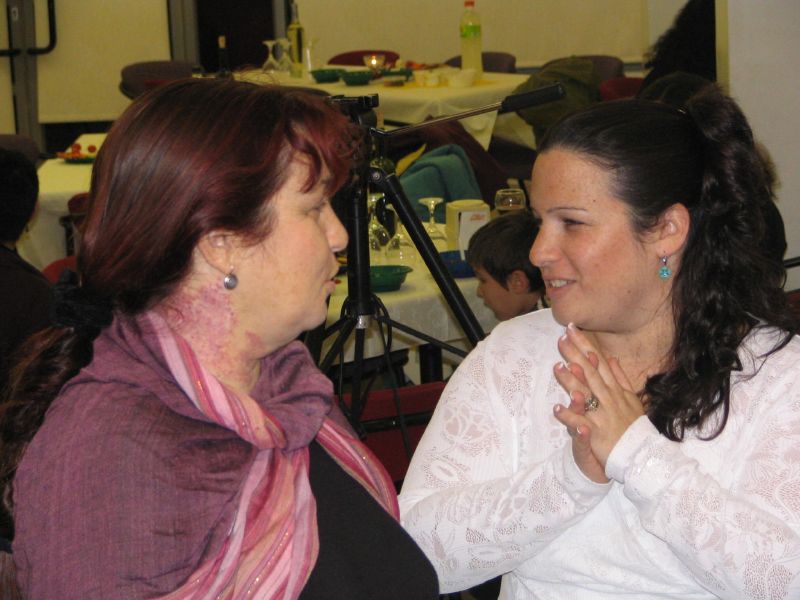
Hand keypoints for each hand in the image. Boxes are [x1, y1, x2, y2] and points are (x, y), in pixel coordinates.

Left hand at [552, 323, 644, 470]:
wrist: (643, 456)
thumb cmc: (634, 428)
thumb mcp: (631, 399)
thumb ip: (620, 378)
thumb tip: (613, 358)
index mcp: (614, 389)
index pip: (598, 362)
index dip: (585, 345)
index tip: (572, 328)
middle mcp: (608, 398)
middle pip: (590, 372)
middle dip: (575, 355)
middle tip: (561, 338)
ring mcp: (602, 415)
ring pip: (585, 395)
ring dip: (571, 382)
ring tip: (557, 367)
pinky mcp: (597, 434)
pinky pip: (580, 424)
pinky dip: (570, 417)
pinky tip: (556, 409)